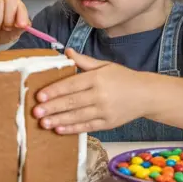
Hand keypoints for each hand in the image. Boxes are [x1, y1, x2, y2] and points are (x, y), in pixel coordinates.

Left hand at [32, 48, 149, 134]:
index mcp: (97, 78)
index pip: (71, 85)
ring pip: (77, 116)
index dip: (54, 91)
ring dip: (59, 120)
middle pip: (72, 102)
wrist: (146, 95)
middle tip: (35, 111)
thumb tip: (66, 52)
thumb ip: (84, 61)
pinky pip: (87, 126)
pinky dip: (73, 129)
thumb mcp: (104, 65)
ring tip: (43, 123)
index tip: (39, 95)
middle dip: (52, 107)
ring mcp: (104, 110)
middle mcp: (100, 95)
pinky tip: (59, 129)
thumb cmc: (123, 78)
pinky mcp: (108, 123)